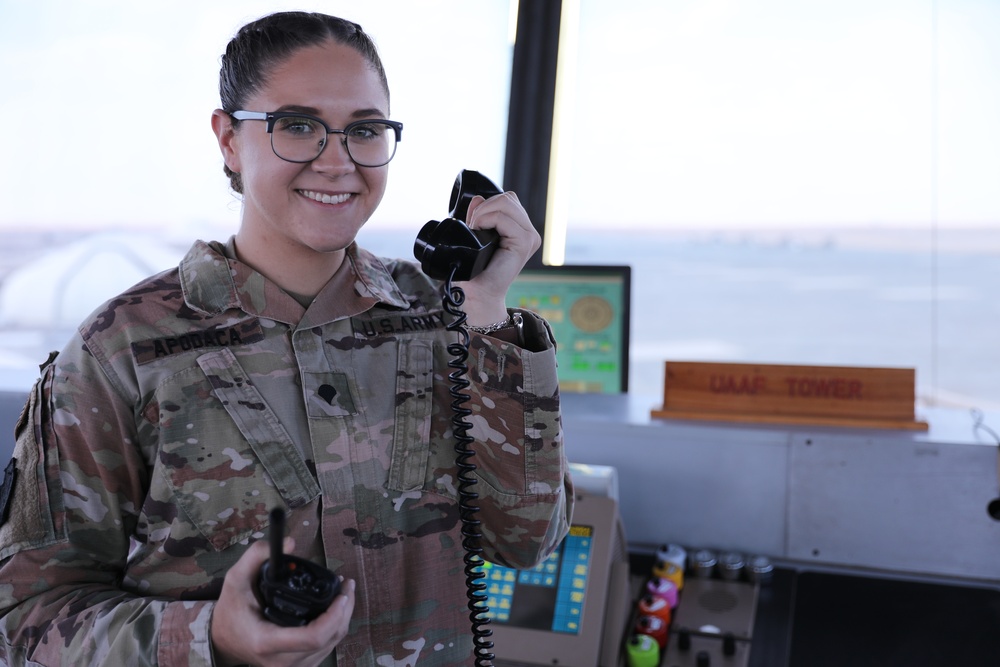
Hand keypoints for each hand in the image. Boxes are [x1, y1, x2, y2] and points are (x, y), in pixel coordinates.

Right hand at [211, 537, 355, 666]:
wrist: (222, 640)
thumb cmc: (230, 609)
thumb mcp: (235, 579)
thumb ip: (257, 556)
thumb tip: (290, 543)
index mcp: (267, 641)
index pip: (313, 637)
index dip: (334, 616)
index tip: (341, 593)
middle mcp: (281, 661)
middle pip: (328, 639)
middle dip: (345, 611)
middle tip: (347, 585)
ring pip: (331, 645)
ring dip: (343, 618)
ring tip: (344, 593)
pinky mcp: (298, 666)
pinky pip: (326, 648)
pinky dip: (334, 628)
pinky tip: (336, 609)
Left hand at [461, 191, 540, 325]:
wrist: (478, 292)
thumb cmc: (476, 268)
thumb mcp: (476, 234)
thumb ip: (479, 214)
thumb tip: (477, 197)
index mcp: (521, 228)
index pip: (508, 199)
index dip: (487, 204)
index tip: (472, 221)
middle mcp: (529, 232)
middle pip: (508, 198)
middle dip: (484, 206)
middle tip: (471, 224)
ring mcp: (530, 237)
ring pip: (506, 203)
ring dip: (484, 212)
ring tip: (475, 228)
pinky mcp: (524, 243)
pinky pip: (503, 218)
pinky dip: (486, 220)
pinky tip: (479, 232)